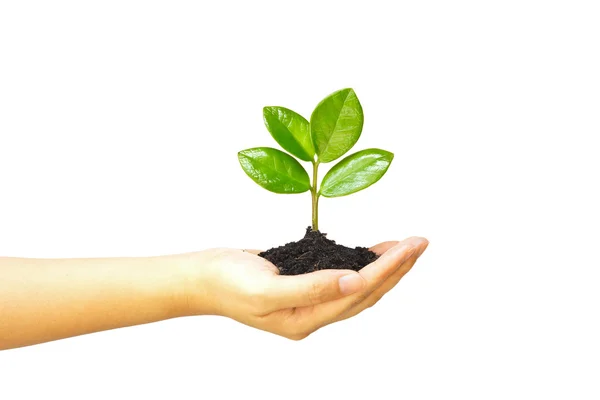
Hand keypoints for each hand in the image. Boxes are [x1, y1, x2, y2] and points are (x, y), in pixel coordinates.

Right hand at [179, 237, 428, 339]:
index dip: (386, 268)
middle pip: (366, 292)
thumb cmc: (226, 282)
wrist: (202, 276)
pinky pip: (341, 275)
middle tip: (421, 242)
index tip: (410, 246)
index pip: (358, 292)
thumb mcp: (265, 288)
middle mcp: (313, 313)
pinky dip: (360, 262)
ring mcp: (309, 299)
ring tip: (406, 246)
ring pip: (358, 284)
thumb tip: (353, 281)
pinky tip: (371, 250)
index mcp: (306, 319)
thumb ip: (310, 287)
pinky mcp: (304, 283)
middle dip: (396, 267)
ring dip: (384, 266)